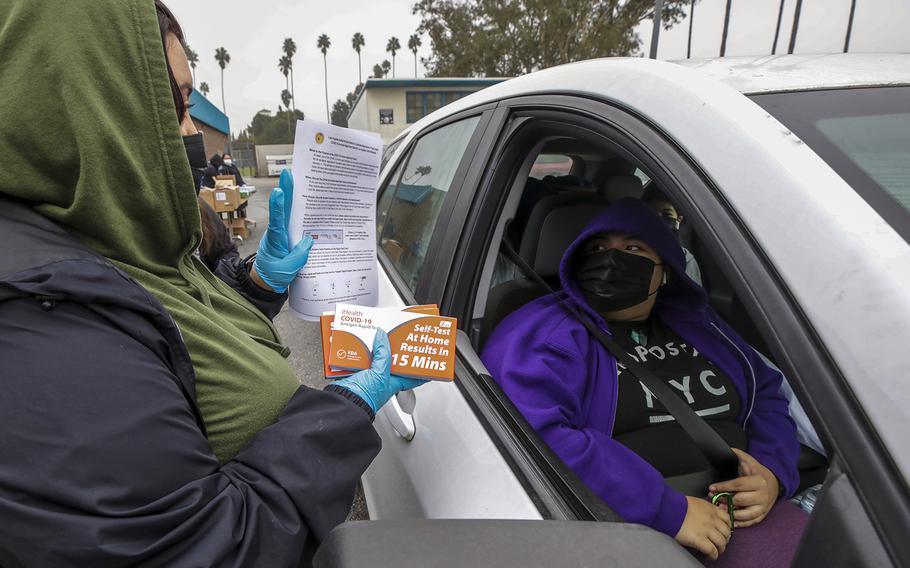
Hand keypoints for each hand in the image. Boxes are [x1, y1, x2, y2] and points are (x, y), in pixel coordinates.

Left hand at [253, 170, 312, 292]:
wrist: (265, 281)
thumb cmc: (274, 275)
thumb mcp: (288, 269)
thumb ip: (299, 255)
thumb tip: (309, 239)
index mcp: (275, 240)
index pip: (276, 221)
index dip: (278, 206)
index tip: (278, 191)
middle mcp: (278, 233)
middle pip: (283, 209)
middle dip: (286, 190)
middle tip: (288, 173)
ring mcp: (282, 233)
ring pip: (288, 213)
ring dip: (292, 196)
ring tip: (296, 179)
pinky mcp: (287, 237)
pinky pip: (294, 222)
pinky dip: (298, 211)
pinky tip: (305, 201)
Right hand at [331, 328, 426, 413]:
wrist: (344, 401)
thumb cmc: (365, 397)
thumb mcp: (380, 373)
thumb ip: (383, 354)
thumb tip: (382, 336)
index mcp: (395, 382)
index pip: (413, 375)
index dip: (422, 367)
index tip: (430, 359)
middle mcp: (383, 378)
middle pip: (393, 360)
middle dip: (395, 348)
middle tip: (399, 334)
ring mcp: (369, 374)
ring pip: (376, 356)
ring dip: (375, 346)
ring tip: (378, 333)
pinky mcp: (356, 371)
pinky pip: (360, 357)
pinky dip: (360, 349)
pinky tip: (359, 342)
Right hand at [675, 496, 731, 559]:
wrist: (668, 508)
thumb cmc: (676, 504)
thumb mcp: (694, 502)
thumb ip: (703, 508)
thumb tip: (703, 514)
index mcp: (711, 509)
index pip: (727, 519)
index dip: (727, 526)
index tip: (724, 530)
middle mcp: (712, 520)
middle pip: (726, 533)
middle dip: (725, 539)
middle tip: (720, 542)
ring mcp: (707, 530)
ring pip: (721, 543)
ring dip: (720, 549)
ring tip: (716, 551)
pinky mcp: (700, 540)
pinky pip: (712, 551)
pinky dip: (713, 555)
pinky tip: (710, 556)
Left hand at [709, 448, 779, 527]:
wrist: (774, 482)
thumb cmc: (757, 472)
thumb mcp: (748, 460)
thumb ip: (737, 455)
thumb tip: (726, 450)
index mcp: (759, 481)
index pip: (738, 485)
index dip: (723, 487)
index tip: (712, 488)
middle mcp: (762, 495)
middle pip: (740, 500)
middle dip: (725, 500)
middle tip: (714, 498)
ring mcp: (763, 506)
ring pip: (746, 514)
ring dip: (731, 513)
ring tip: (720, 509)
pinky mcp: (763, 514)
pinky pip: (751, 522)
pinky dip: (741, 523)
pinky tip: (730, 520)